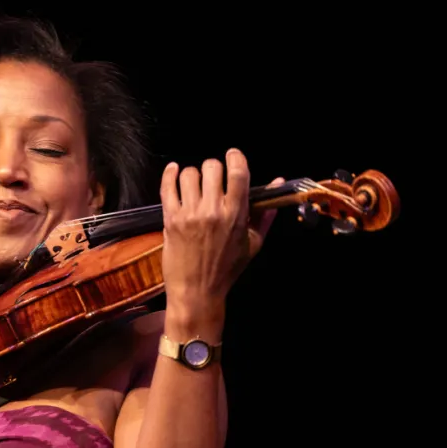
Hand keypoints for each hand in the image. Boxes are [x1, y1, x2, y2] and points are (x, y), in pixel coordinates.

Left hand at [159, 148, 280, 332]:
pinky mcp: (170, 219)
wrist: (198, 292)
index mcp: (236, 215)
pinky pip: (167, 186)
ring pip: (190, 173)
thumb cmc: (227, 270)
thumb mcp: (254, 243)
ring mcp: (190, 214)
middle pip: (212, 167)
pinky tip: (174, 171)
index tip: (232, 155)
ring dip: (194, 175)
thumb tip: (279, 183)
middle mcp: (213, 211)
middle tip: (213, 179)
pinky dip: (170, 174)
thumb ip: (265, 212)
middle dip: (214, 168)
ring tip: (195, 185)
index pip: (238, 172)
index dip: (235, 157)